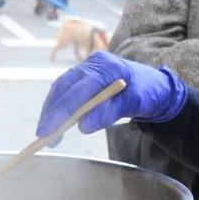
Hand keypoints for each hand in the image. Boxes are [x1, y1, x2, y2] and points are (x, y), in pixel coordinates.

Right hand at [37, 53, 187, 137]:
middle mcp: (92, 64)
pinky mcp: (83, 78)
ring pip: (61, 89)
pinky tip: (55, 124)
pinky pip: (65, 92)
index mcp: (106, 66)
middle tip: (42, 135)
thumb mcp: (133, 104)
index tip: (49, 129)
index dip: (62, 110)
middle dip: (51, 112)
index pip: (79, 89)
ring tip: (47, 134)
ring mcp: (86, 69)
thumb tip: (82, 127)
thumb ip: (108, 113)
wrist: (156, 86)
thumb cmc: (148, 93)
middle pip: (63, 87)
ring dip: (52, 111)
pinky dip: (58, 108)